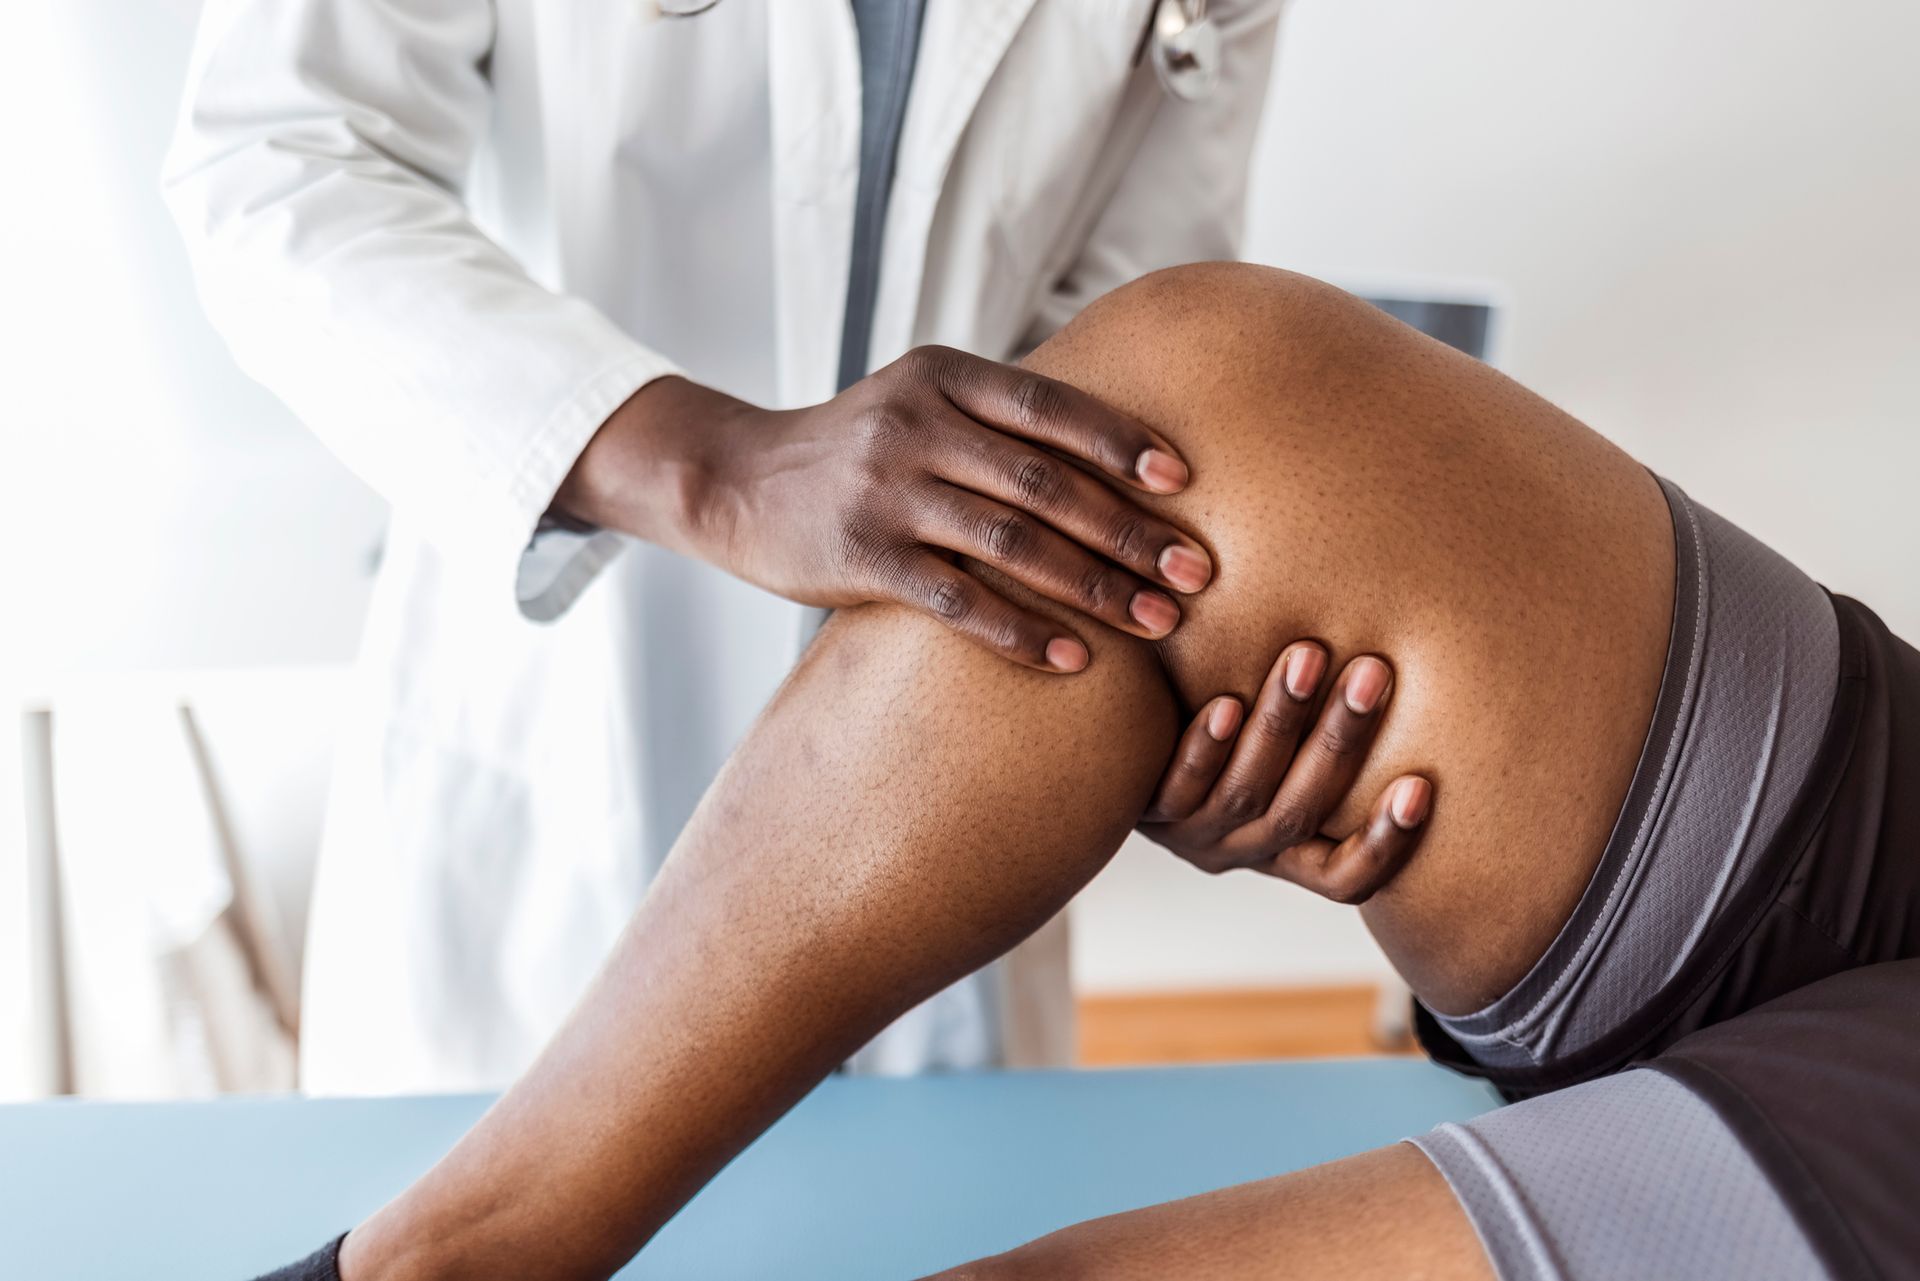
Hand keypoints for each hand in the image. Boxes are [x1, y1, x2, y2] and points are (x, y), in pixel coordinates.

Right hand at [555, 352, 1212, 671]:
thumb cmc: (855, 450)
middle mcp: (916, 425)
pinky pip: (958, 601)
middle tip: (1195, 573)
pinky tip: (1073, 659)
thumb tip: (1122, 449)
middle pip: (1046, 482)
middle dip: (1130, 531)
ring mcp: (885, 491)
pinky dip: (1021, 631)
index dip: (1122, 443)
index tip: (1188, 482)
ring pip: (1013, 543)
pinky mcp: (859, 556)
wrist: (735, 482)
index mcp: (943, 377)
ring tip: (1157, 624)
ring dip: (1095, 587)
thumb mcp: (919, 405)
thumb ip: (1000, 421)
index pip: (1051, 407)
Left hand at [1137, 643, 1431, 903]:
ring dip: (1279, 724)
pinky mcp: (1145, 807)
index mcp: (1289, 854)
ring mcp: (1192, 832)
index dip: (1384, 843)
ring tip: (1305, 659)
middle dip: (1340, 740)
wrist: (1123, 756)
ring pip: (1245, 791)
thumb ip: (1326, 730)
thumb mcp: (1285, 755)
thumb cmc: (1234, 736)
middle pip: (1301, 813)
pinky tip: (1225, 705)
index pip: (1345, 877)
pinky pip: (1176, 785)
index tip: (1421, 785)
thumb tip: (1400, 650)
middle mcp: (1244, 851)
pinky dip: (1204, 747)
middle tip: (1371, 673)